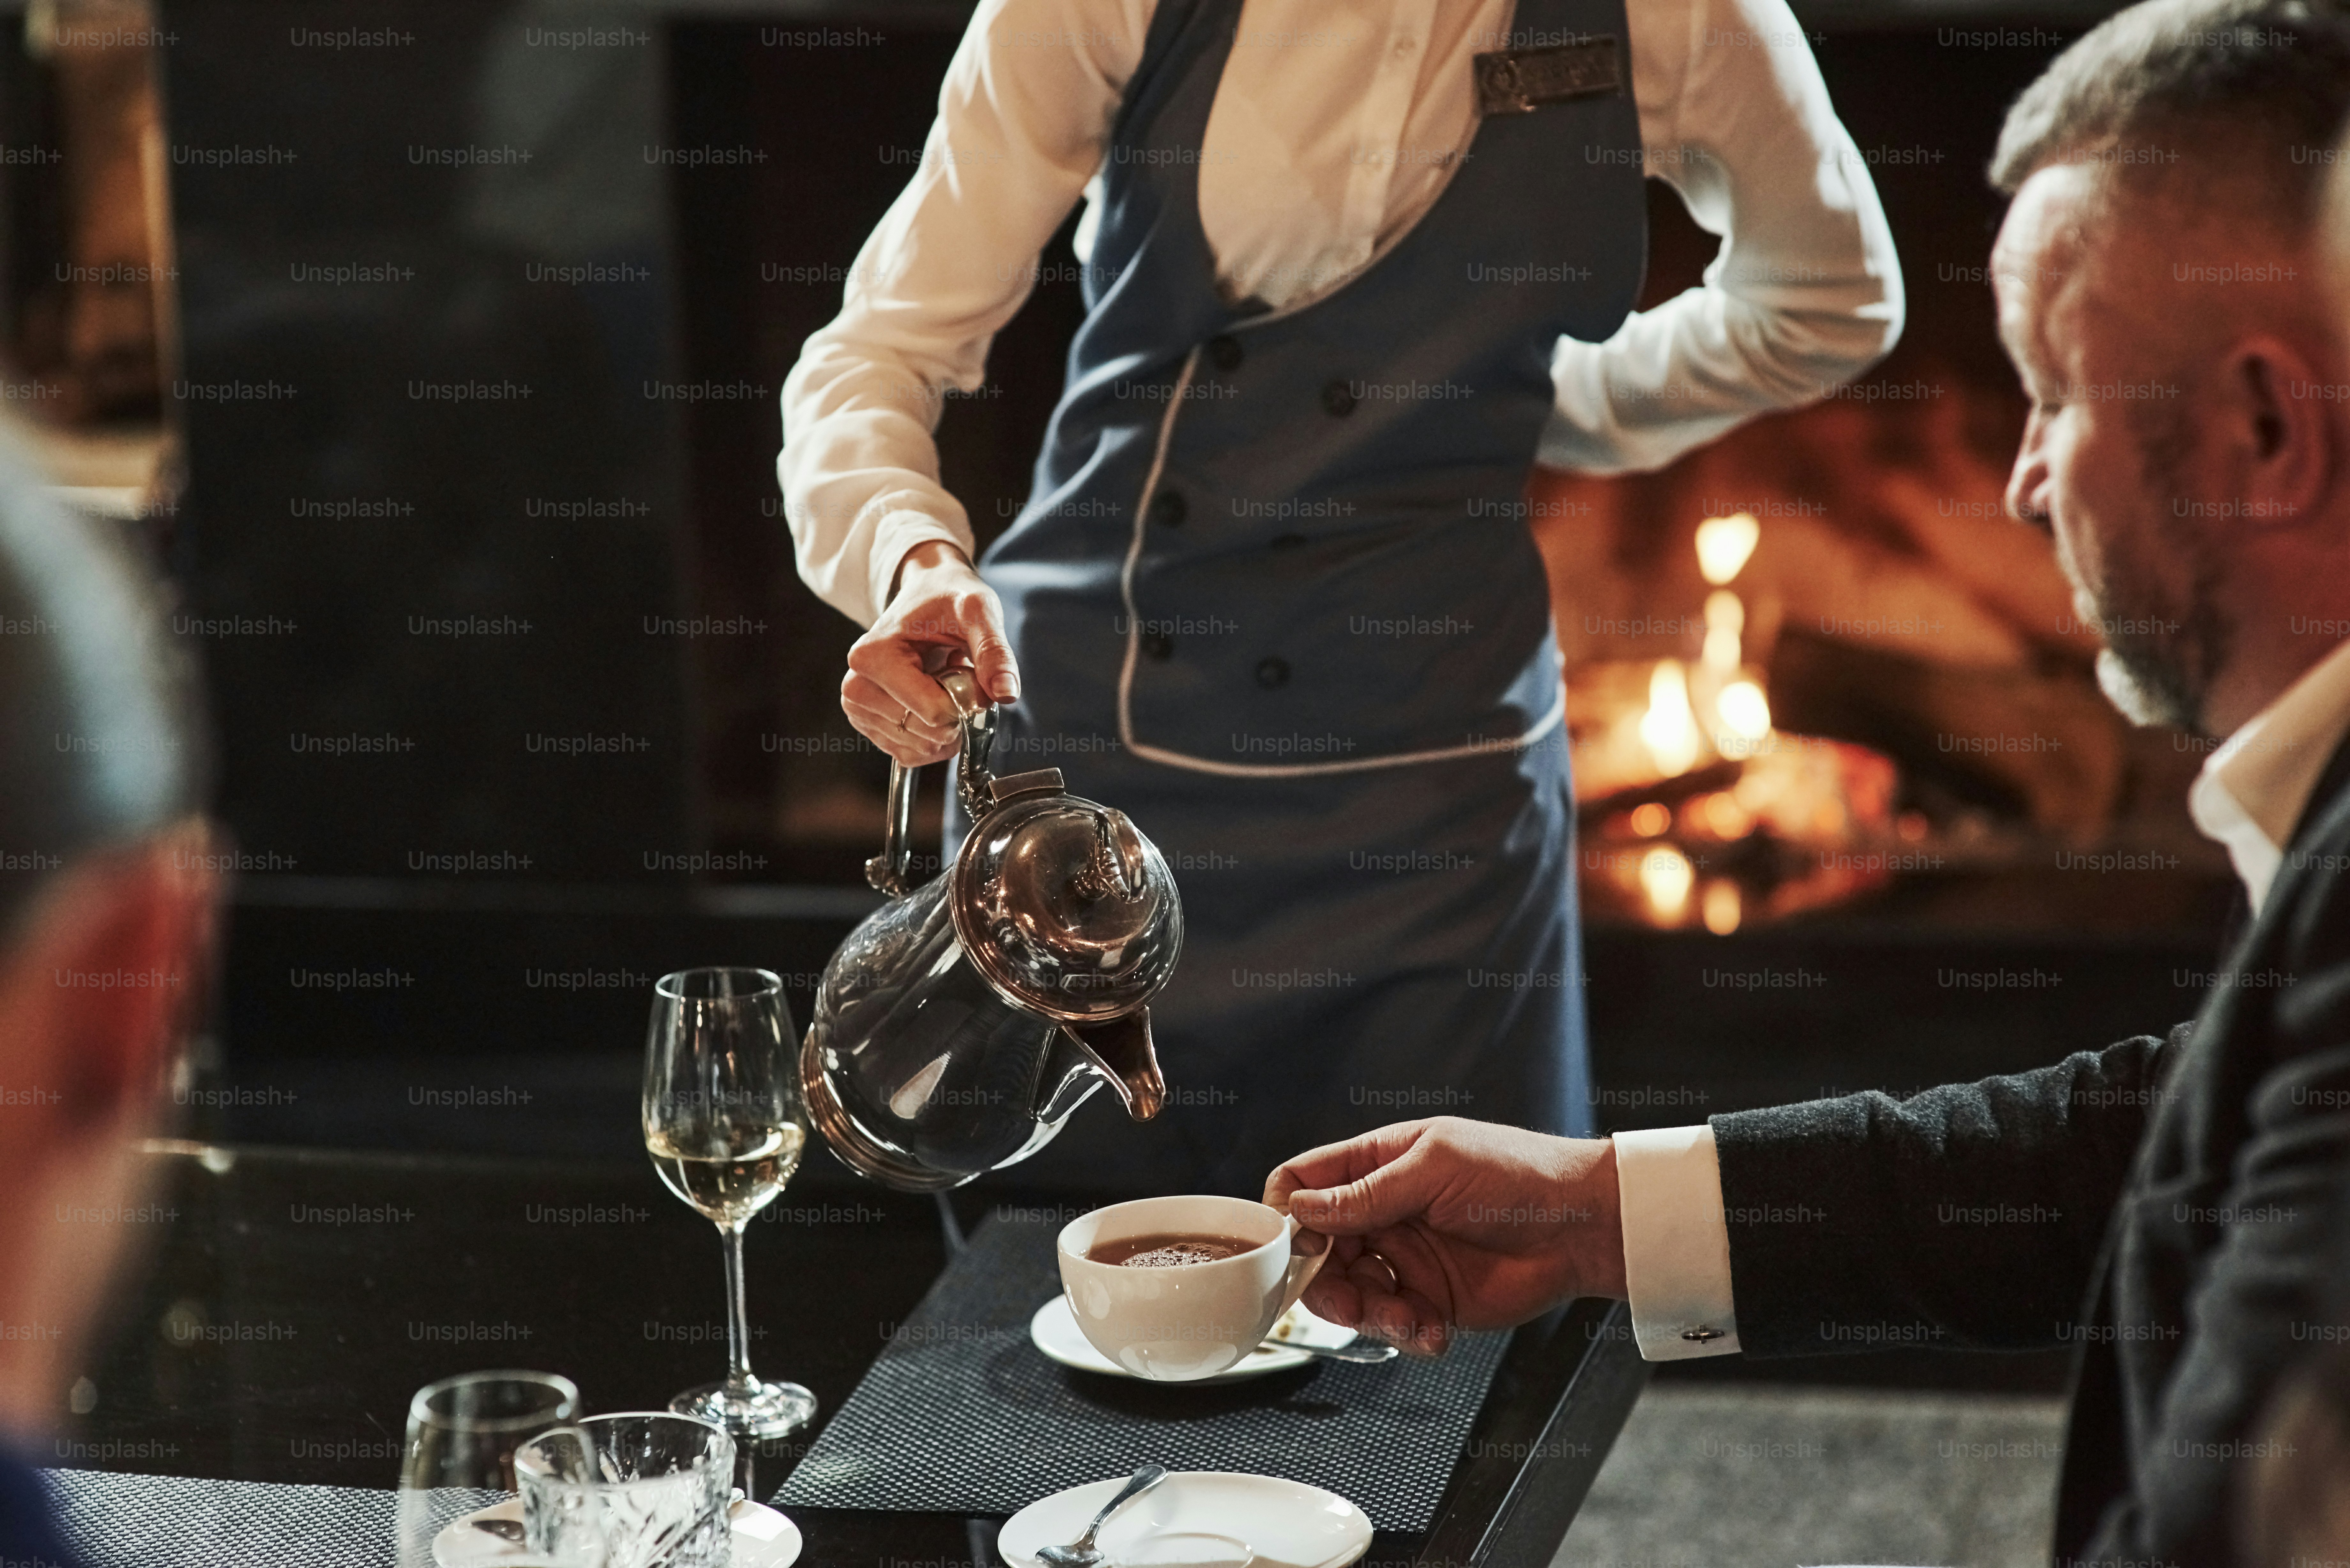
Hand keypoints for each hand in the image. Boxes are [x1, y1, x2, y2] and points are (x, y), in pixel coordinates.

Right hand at [842, 541, 1019, 766]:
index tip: (967, 667)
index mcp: (872, 656)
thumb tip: (1007, 693)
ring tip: (940, 681)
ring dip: (947, 725)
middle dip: (957, 712)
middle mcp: (857, 686)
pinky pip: (911, 755)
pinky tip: (933, 701)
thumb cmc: (947, 598)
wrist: (927, 592)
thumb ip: (993, 650)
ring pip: (921, 748)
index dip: (966, 699)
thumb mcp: (977, 611)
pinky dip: (935, 738)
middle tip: (955, 671)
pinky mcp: (870, 725)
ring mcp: (860, 709)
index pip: (933, 711)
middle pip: (927, 732)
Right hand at [1264, 1117, 1624, 1356]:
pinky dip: (1406, 1335)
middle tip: (1347, 1301)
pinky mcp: (1429, 1300)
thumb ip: (1367, 1193)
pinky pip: (1393, 1325)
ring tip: (1406, 1318)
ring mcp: (1405, 1258)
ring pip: (1349, 1294)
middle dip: (1324, 1281)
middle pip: (1317, 1250)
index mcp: (1378, 1164)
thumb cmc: (1516, 1175)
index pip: (1304, 1184)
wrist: (1582, 1227)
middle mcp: (1383, 1213)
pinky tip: (1435, 1332)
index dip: (1289, 1215)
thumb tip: (1302, 1209)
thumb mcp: (1435, 1168)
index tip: (1298, 1247)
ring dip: (1368, 1315)